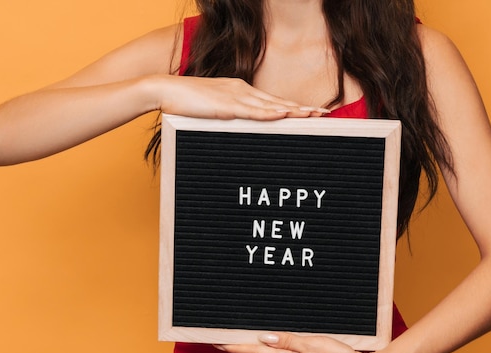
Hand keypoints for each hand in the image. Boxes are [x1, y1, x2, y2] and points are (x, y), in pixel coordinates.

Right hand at [156, 75, 328, 119]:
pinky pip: (252, 110)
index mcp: (241, 91)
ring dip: (294, 111)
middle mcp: (243, 90)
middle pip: (279, 101)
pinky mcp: (225, 105)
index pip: (274, 101)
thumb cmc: (186, 102)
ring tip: (313, 116)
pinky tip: (284, 115)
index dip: (295, 107)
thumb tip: (241, 125)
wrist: (165, 89)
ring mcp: (235, 96)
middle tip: (325, 114)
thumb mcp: (213, 109)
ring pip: (272, 105)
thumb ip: (229, 114)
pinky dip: (269, 113)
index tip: (312, 113)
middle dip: (303, 109)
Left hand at [216, 333, 391, 352]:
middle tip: (221, 337)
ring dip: (252, 345)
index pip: (255, 351)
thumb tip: (264, 337)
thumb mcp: (314, 346)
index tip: (217, 340)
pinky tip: (269, 341)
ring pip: (268, 352)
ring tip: (238, 337)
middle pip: (258, 352)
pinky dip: (270, 345)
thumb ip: (289, 341)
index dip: (235, 345)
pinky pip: (282, 352)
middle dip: (239, 344)